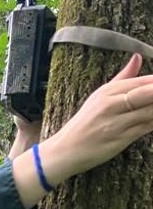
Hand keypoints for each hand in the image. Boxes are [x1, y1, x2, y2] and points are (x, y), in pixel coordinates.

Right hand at [12, 54, 152, 207]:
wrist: (65, 151)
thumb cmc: (84, 124)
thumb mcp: (99, 96)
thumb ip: (123, 78)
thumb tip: (138, 57)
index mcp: (109, 91)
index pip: (145, 81)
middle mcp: (113, 104)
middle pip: (149, 92)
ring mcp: (117, 122)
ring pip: (150, 110)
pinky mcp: (120, 139)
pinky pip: (147, 127)